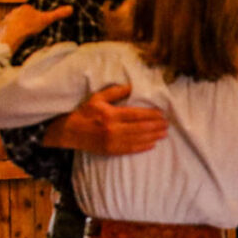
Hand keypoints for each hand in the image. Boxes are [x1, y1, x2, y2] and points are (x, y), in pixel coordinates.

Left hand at [0, 5, 72, 51]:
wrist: (11, 36)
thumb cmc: (29, 27)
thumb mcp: (46, 20)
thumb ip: (58, 14)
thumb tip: (71, 8)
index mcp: (25, 8)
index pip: (32, 9)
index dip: (37, 16)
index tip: (40, 23)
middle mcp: (15, 11)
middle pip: (24, 15)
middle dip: (28, 21)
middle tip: (34, 30)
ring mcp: (7, 19)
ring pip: (16, 21)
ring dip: (20, 26)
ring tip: (25, 35)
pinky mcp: (2, 27)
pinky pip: (9, 28)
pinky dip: (13, 32)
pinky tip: (17, 37)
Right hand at [41, 84, 167, 154]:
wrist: (70, 132)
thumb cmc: (85, 113)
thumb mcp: (97, 98)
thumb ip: (114, 92)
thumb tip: (131, 86)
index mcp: (110, 114)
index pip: (136, 114)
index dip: (151, 114)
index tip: (162, 113)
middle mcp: (113, 129)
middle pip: (140, 127)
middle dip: (156, 126)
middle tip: (167, 124)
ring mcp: (112, 141)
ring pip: (138, 139)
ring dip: (153, 136)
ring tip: (164, 133)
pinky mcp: (111, 150)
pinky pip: (131, 149)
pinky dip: (143, 147)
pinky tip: (153, 144)